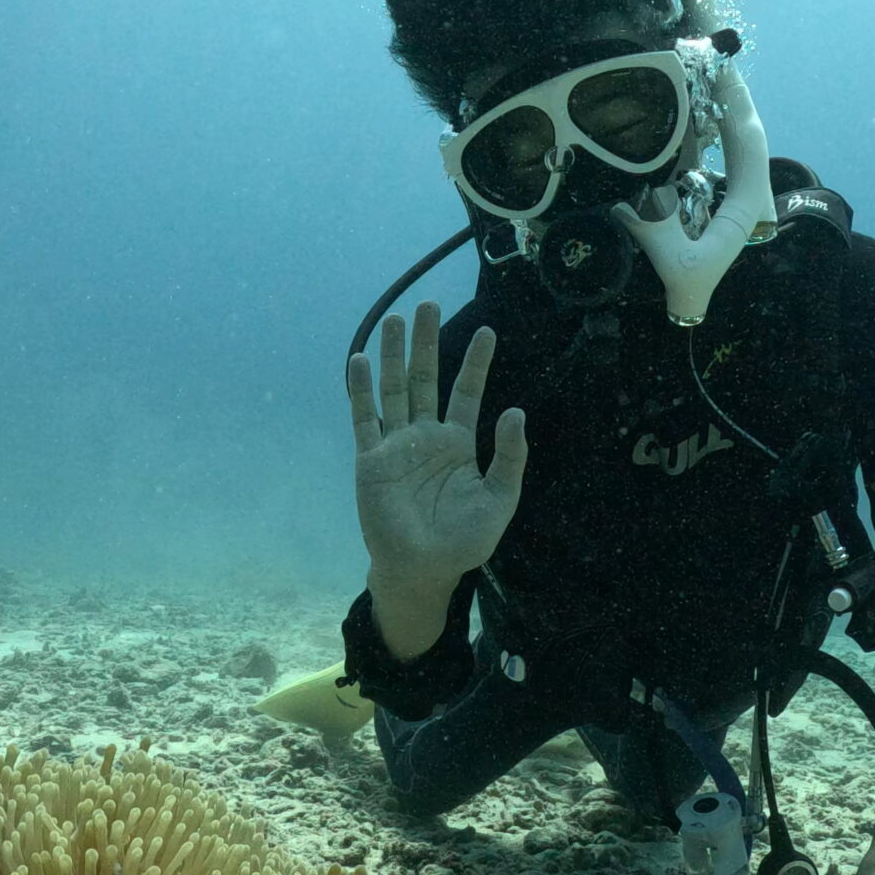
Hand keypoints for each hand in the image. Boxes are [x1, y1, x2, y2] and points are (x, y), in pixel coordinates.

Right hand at [345, 302, 527, 651]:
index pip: (467, 393)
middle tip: (429, 305)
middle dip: (428, 344)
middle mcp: (426, 437)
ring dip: (394, 356)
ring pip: (395, 390)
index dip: (476, 363)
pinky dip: (361, 391)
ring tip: (396, 320)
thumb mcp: (499, 498)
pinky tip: (359, 361)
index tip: (488, 330)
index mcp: (458, 444)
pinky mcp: (371, 460)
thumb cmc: (464, 540)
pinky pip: (365, 419)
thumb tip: (515, 411)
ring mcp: (396, 446)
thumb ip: (509, 457)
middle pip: (426, 379)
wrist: (424, 568)